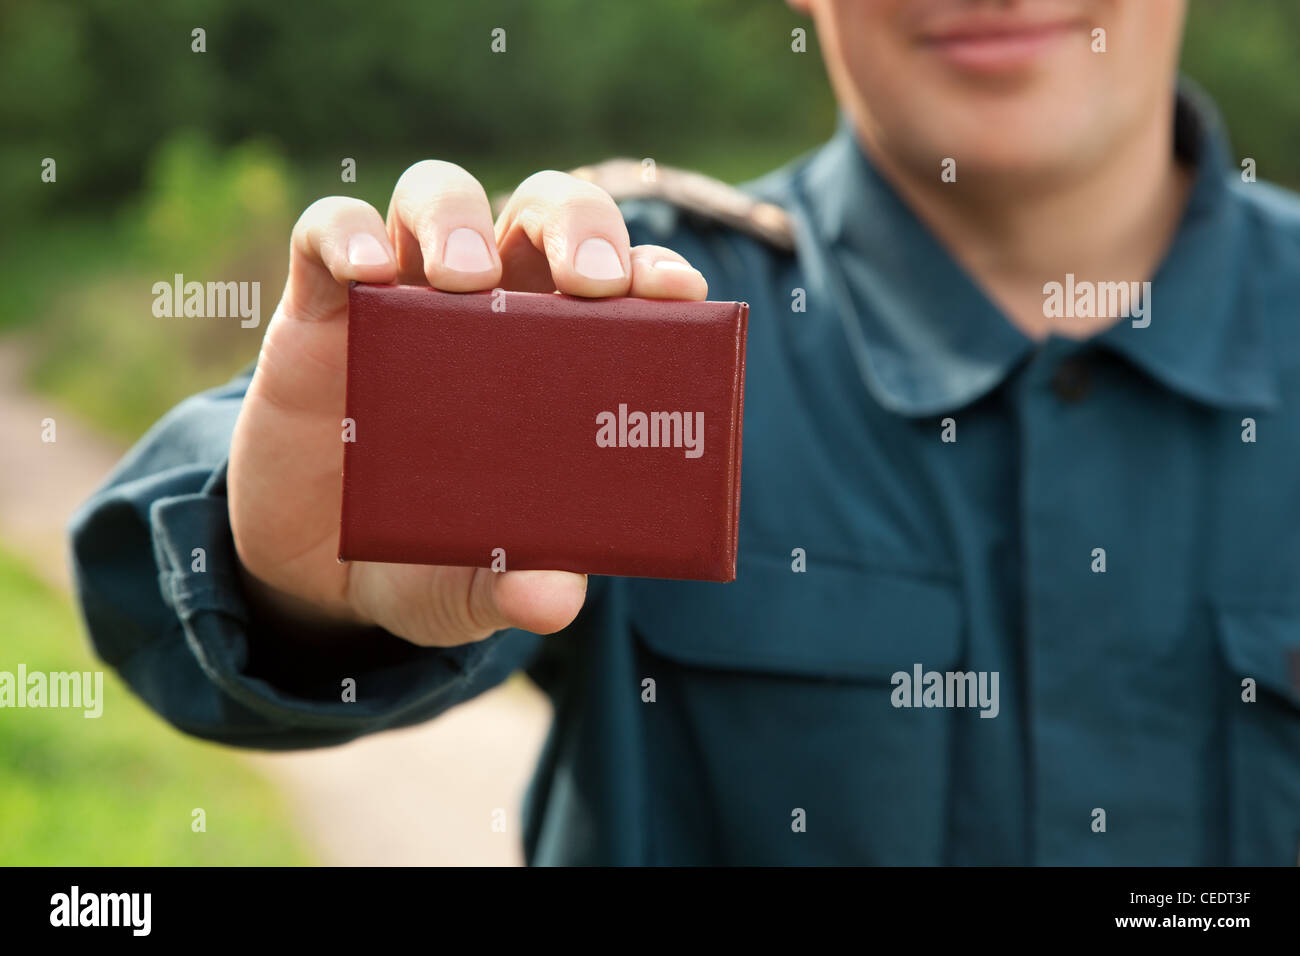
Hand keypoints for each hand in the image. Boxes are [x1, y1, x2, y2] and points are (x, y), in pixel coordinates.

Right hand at [228, 161, 707, 645]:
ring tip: (464, 281)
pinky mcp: (320, 302)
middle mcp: (491, 307)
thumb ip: (513, 591)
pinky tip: (367, 273)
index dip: (654, 272)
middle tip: (587, 284)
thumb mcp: (470, 589)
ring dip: (461, 218)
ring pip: (440, 194)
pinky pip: (329, 229)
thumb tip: (556, 601)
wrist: (313, 566)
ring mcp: (404, 295)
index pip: (620, 283)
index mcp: (559, 359)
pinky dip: (349, 233)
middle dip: (578, 226)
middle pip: (546, 212)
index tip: (675, 294)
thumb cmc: (425, 557)